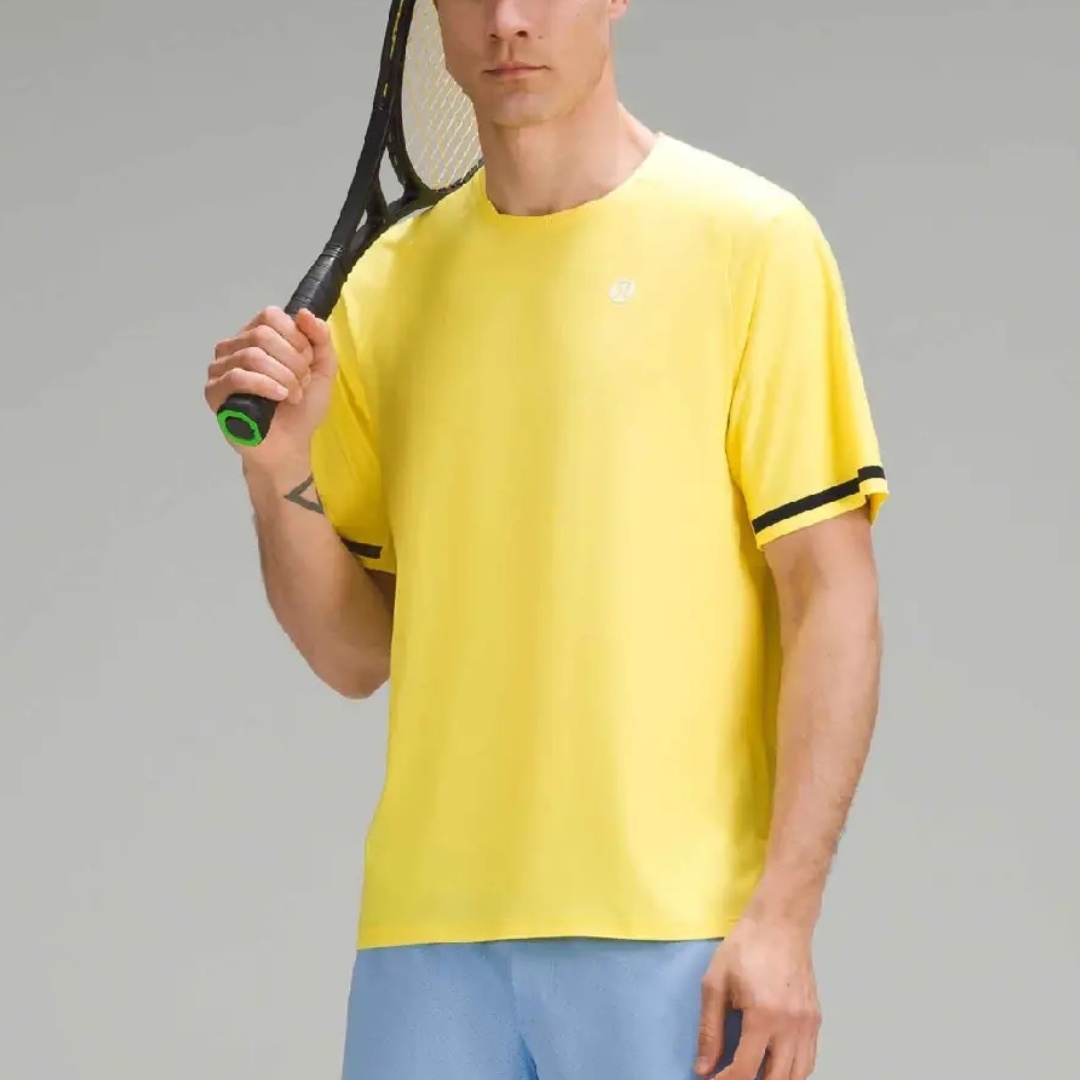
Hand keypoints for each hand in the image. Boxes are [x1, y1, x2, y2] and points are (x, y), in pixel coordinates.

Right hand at [205, 306, 337, 463]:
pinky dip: (265, 385)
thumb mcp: (322, 369)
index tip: (308, 362)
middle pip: (262, 335)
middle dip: (292, 360)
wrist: (290, 445)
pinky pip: (237, 377)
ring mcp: (220, 368)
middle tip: (302, 383)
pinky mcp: (214, 392)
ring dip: (283, 376)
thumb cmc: (302, 407)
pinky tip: (280, 397)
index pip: (270, 316)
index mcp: (257, 336)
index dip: (296, 338)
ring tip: (293, 395)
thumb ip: (320, 339)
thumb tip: (303, 313)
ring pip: (252, 355)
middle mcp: (234, 346)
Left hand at [694, 916, 820, 1079]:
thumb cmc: (745, 946)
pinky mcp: (816, 1020)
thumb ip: (710, 1030)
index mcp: (763, 1016)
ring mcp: (808, 1025)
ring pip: (798, 1076)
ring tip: (753, 1074)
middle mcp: (791, 1026)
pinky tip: (775, 1066)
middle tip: (732, 1078)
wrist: (780, 922)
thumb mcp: (715, 983)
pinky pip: (808, 1060)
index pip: (746, 1071)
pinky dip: (793, 1072)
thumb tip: (703, 1067)